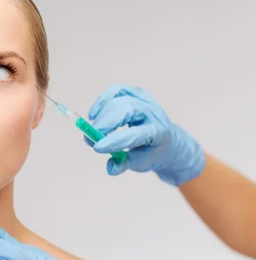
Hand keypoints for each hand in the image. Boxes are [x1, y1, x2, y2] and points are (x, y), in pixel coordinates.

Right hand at [86, 84, 205, 185]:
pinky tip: (94, 114)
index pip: (134, 134)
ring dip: (101, 115)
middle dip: (104, 124)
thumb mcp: (142, 163)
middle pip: (125, 110)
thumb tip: (110, 169)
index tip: (96, 147)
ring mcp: (145, 100)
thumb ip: (125, 165)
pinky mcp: (136, 93)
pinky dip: (102, 101)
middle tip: (89, 139)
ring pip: (118, 99)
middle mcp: (153, 113)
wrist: (169, 140)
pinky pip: (116, 90)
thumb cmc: (153, 152)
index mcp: (158, 132)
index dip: (114, 141)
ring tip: (93, 131)